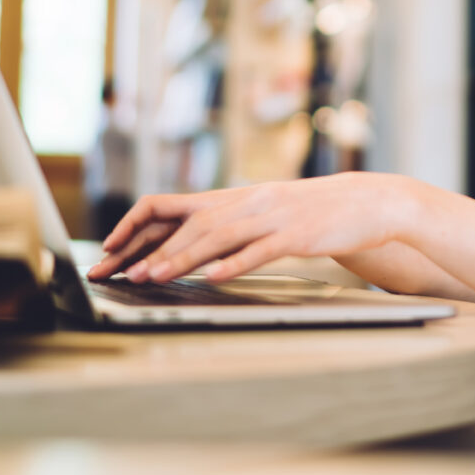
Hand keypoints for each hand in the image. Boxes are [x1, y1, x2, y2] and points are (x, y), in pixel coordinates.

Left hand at [86, 173, 423, 283]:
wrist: (365, 202)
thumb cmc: (310, 213)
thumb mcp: (261, 212)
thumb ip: (225, 224)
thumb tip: (182, 244)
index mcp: (231, 198)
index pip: (169, 205)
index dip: (136, 226)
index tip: (109, 250)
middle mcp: (246, 202)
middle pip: (186, 222)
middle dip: (147, 249)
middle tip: (117, 273)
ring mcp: (271, 217)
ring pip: (217, 235)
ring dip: (181, 257)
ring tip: (152, 276)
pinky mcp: (297, 234)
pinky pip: (261, 250)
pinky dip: (236, 263)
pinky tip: (216, 277)